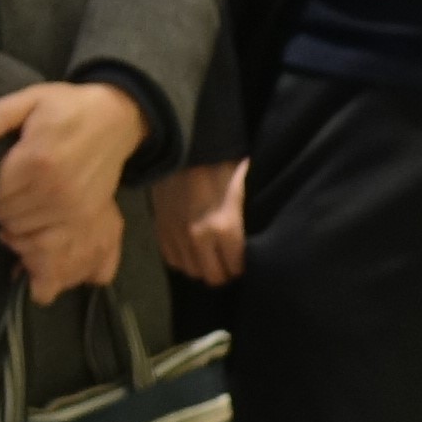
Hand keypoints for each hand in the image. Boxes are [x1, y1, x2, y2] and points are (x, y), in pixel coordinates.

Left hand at [0, 77, 148, 292]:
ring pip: (23, 234)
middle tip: (5, 194)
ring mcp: (71, 208)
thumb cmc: (69, 106)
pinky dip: (34, 248)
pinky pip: (50, 246)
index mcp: (35, 159)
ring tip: (17, 210)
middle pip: (6, 216)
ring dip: (13, 228)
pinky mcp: (85, 218)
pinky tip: (30, 235)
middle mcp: (52, 189)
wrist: (116, 117)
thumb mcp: (32, 97)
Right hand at [151, 157, 249, 284]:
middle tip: (229, 261)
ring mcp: (177, 235)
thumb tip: (260, 237)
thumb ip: (249, 218)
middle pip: (213, 276)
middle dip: (224, 271)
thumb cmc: (222, 162)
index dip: (243, 266)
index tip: (245, 259)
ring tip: (210, 256)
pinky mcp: (161, 229)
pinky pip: (173, 260)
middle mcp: (199, 237)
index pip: (236, 267)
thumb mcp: (246, 187)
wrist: (184, 145)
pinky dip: (183, 259)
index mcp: (225, 226)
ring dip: (203, 266)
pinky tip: (191, 249)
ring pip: (192, 271)